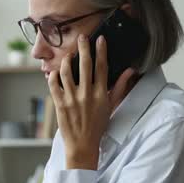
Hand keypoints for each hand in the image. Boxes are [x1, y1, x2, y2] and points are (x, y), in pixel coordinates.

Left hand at [48, 35, 136, 169]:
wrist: (82, 145)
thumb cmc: (98, 126)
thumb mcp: (111, 106)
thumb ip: (119, 87)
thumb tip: (130, 71)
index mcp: (101, 94)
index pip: (102, 67)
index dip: (101, 51)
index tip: (100, 39)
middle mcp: (86, 95)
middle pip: (85, 65)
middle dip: (83, 48)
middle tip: (82, 37)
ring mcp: (72, 99)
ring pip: (67, 72)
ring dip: (66, 60)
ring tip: (68, 56)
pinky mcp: (59, 104)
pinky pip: (54, 85)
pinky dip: (53, 76)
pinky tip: (55, 72)